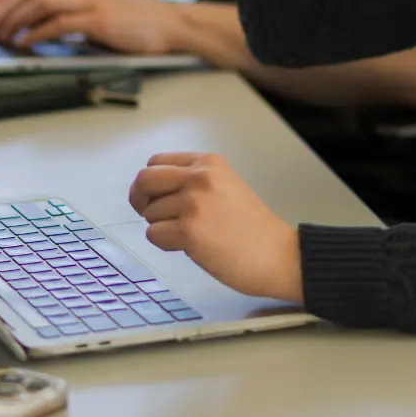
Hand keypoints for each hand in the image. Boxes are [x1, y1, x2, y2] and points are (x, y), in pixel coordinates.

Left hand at [0, 0, 177, 54]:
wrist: (171, 24)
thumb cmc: (139, 23)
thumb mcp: (102, 9)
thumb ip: (77, 13)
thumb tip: (47, 30)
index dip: (11, 3)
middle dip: (6, 13)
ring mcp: (90, 1)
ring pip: (39, 5)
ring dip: (15, 22)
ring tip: (1, 38)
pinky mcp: (97, 19)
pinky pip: (57, 23)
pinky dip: (36, 33)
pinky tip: (24, 43)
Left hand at [128, 153, 301, 302]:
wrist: (277, 254)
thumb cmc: (253, 228)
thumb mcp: (225, 186)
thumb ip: (193, 182)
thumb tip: (152, 192)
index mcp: (209, 163)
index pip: (157, 162)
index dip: (150, 182)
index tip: (154, 197)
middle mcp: (200, 177)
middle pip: (144, 180)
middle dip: (139, 199)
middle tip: (149, 214)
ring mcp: (194, 203)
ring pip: (150, 213)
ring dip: (163, 227)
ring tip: (193, 235)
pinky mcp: (189, 231)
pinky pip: (154, 235)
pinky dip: (166, 244)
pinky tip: (190, 247)